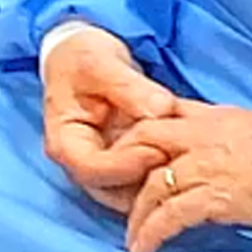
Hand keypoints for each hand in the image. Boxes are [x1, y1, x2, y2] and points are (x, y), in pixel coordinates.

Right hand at [37, 27, 175, 210]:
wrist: (84, 58)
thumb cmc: (83, 60)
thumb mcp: (101, 64)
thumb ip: (130, 88)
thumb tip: (162, 110)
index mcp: (65, 143)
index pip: (92, 170)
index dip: (127, 164)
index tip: (158, 146)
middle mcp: (81, 165)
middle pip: (113, 191)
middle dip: (148, 179)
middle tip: (181, 156)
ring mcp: (103, 169)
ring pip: (132, 193)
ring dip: (159, 180)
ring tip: (186, 156)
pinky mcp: (124, 166)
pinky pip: (144, 180)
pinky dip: (164, 171)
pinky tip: (185, 154)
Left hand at [117, 100, 251, 251]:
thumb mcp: (250, 126)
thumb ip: (217, 130)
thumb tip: (195, 142)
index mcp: (211, 116)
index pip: (157, 117)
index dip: (133, 138)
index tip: (122, 162)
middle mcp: (202, 136)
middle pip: (142, 143)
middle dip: (122, 170)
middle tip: (115, 199)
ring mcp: (207, 166)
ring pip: (152, 185)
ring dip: (136, 214)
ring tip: (131, 236)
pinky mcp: (217, 197)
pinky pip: (171, 215)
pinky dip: (151, 233)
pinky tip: (142, 249)